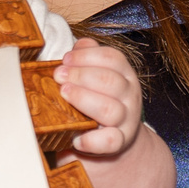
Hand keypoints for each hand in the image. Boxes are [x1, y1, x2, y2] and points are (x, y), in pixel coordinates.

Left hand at [55, 38, 142, 157]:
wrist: (114, 137)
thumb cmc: (98, 100)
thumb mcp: (97, 76)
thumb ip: (88, 58)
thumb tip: (79, 45)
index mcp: (125, 75)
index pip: (113, 58)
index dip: (87, 56)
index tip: (65, 59)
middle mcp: (129, 96)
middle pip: (111, 81)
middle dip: (81, 75)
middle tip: (59, 76)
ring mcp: (126, 120)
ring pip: (111, 109)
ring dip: (84, 99)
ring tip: (64, 95)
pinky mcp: (120, 142)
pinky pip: (111, 141)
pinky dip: (93, 140)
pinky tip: (76, 138)